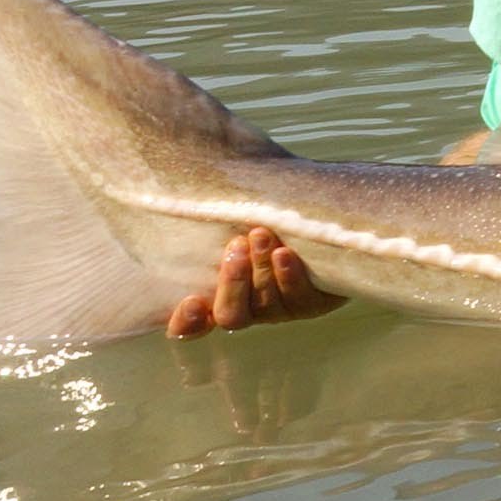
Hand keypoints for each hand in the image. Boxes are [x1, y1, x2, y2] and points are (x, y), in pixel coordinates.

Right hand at [165, 227, 346, 338]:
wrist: (325, 226)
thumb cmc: (261, 217)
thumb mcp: (230, 216)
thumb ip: (210, 213)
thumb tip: (175, 174)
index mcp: (215, 295)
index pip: (190, 325)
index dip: (187, 321)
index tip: (192, 301)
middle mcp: (246, 308)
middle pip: (230, 314)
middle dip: (232, 282)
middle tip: (235, 246)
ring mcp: (279, 309)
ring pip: (265, 302)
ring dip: (260, 268)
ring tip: (261, 235)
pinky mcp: (311, 304)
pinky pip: (299, 298)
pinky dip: (288, 275)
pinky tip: (284, 253)